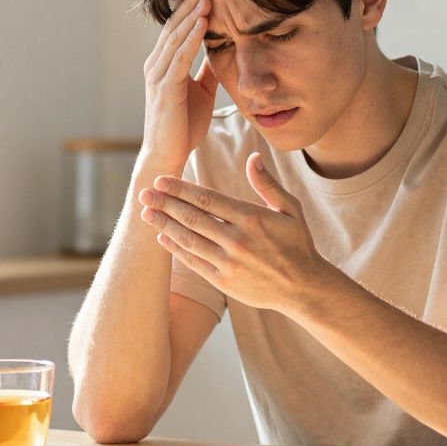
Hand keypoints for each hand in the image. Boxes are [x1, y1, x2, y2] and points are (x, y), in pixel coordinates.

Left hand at [137, 152, 339, 314]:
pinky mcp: (224, 282)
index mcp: (251, 218)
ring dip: (164, 225)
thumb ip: (268, 184)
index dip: (180, 188)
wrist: (303, 288)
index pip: (207, 199)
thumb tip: (253, 157)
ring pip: (188, 240)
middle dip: (164, 203)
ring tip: (146, 213)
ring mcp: (228, 263)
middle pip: (192, 217)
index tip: (161, 180)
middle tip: (143, 193)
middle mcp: (237, 240)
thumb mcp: (290, 210)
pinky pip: (194, 262)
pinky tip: (162, 238)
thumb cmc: (297, 244)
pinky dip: (176, 249)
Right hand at [142, 0, 217, 169]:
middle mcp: (156, 65)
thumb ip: (206, 70)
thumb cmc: (183, 125)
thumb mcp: (200, 91)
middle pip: (173, 26)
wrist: (169, 154)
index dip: (186, 4)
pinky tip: (203, 22)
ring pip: (176, 37)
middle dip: (188, 1)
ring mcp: (158, 76)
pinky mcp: (165, 89)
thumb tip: (220, 49)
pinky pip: (180, 58)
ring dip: (191, 14)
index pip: (176, 27)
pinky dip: (192, 38)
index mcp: (163, 64)